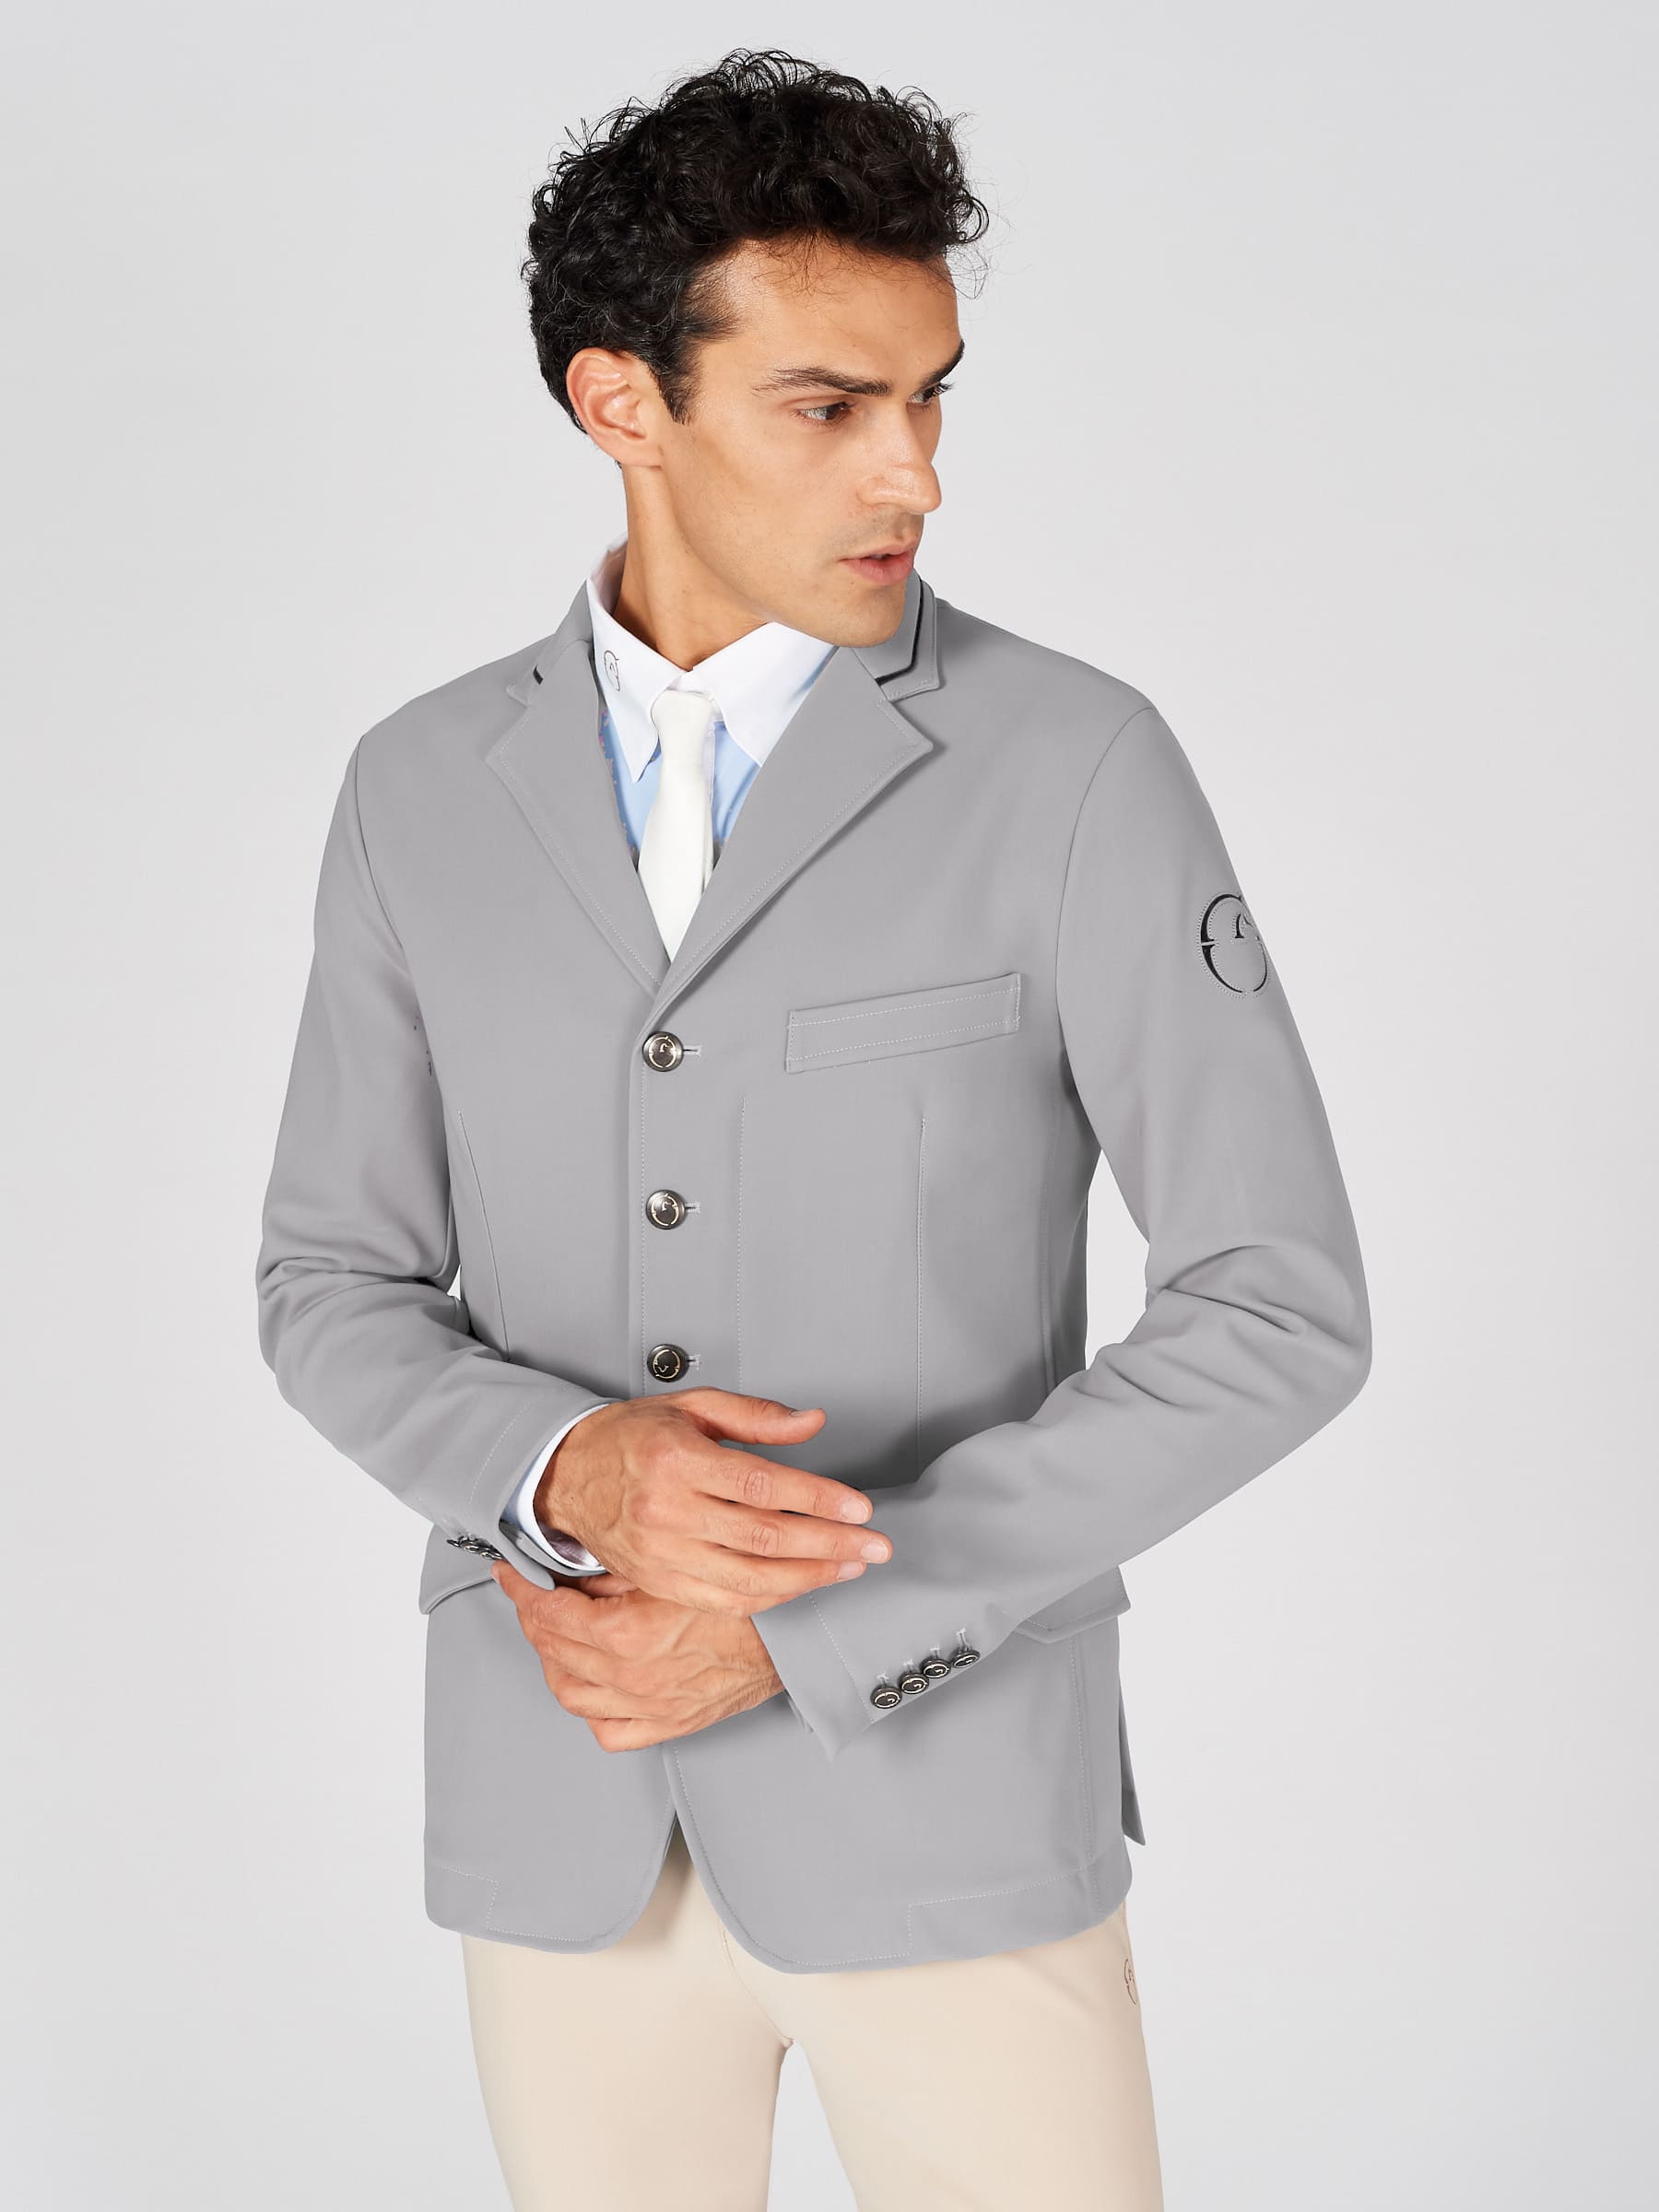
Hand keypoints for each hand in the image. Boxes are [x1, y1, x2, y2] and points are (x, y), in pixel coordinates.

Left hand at [491, 1555, 783, 1751]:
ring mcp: (648, 1708)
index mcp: (627, 1636)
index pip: (549, 1614)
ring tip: (554, 1636)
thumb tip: (573, 1568)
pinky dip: (590, 1707)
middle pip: (552, 1652)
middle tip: (531, 1597)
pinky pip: (608, 1730)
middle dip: (533, 1620)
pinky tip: (590, 1682)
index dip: (522, 1590)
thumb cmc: (743, 1597)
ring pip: (571, 1694)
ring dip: (553, 1662)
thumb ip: (616, 1570)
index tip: (510, 1575)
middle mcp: (631, 1679)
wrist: (795, 1635)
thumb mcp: (672, 1567)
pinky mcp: (669, 1725)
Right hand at [533, 1387, 891, 1614]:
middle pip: (765, 1537)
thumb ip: (755, 1416)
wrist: (566, 1477)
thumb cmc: (632, 1437)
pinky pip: (726, 1599)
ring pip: (750, 1577)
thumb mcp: (692, 1406)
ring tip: (850, 1566)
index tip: (859, 1506)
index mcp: (677, 1461)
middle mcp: (667, 1512)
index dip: (819, 1499)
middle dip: (830, 1543)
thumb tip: (811, 1423)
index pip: (764, 1485)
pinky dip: (772, 1597)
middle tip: (875, 1545)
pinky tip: (803, 1584)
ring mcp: (662, 1554)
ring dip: (810, 1576)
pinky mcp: (660, 1582)